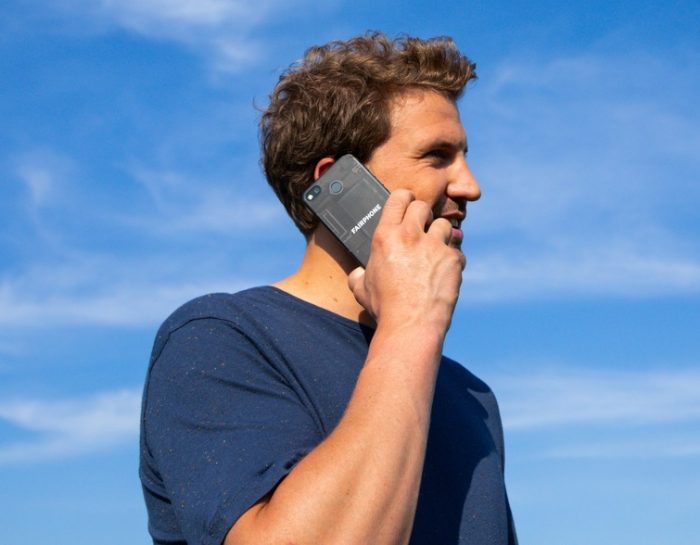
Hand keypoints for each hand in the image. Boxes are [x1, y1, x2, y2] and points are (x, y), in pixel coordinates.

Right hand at [348, 189, 464, 332]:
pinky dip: (453, 258)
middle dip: (424, 215)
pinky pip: (457, 250)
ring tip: (435, 251)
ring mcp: (434, 245)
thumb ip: (359, 274)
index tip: (408, 203)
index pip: (398, 198)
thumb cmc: (384, 308)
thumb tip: (358, 273)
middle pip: (423, 206)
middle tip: (423, 228)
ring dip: (441, 235)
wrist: (410, 324)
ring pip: (444, 225)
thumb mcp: (361, 289)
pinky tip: (446, 271)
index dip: (405, 198)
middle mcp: (410, 235)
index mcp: (385, 236)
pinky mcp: (452, 259)